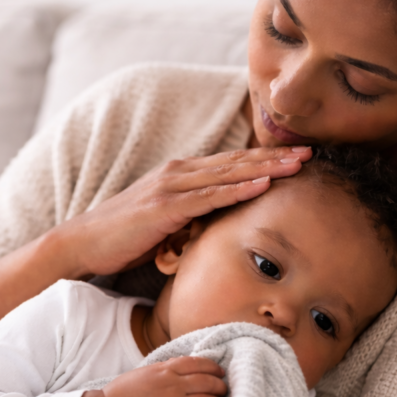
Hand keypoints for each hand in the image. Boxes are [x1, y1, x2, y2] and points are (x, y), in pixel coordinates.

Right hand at [55, 146, 311, 277]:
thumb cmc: (125, 236)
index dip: (266, 158)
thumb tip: (220, 223)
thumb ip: (194, 216)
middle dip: (276, 157)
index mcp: (182, 175)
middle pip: (237, 162)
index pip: (232, 163)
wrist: (83, 243)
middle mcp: (179, 173)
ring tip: (298, 164)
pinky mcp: (164, 207)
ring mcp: (171, 187)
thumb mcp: (167, 222)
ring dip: (266, 168)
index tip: (298, 157)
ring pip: (228, 174)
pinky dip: (238, 189)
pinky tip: (263, 185)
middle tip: (313, 152)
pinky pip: (209, 197)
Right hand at [72, 356, 227, 396]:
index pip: (200, 364)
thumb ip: (165, 368)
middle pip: (209, 382)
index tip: (221, 373)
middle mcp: (173, 385)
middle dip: (221, 387)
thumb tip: (184, 366)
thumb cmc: (121, 393)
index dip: (215, 368)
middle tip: (224, 393)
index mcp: (165, 370)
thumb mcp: (144, 372)